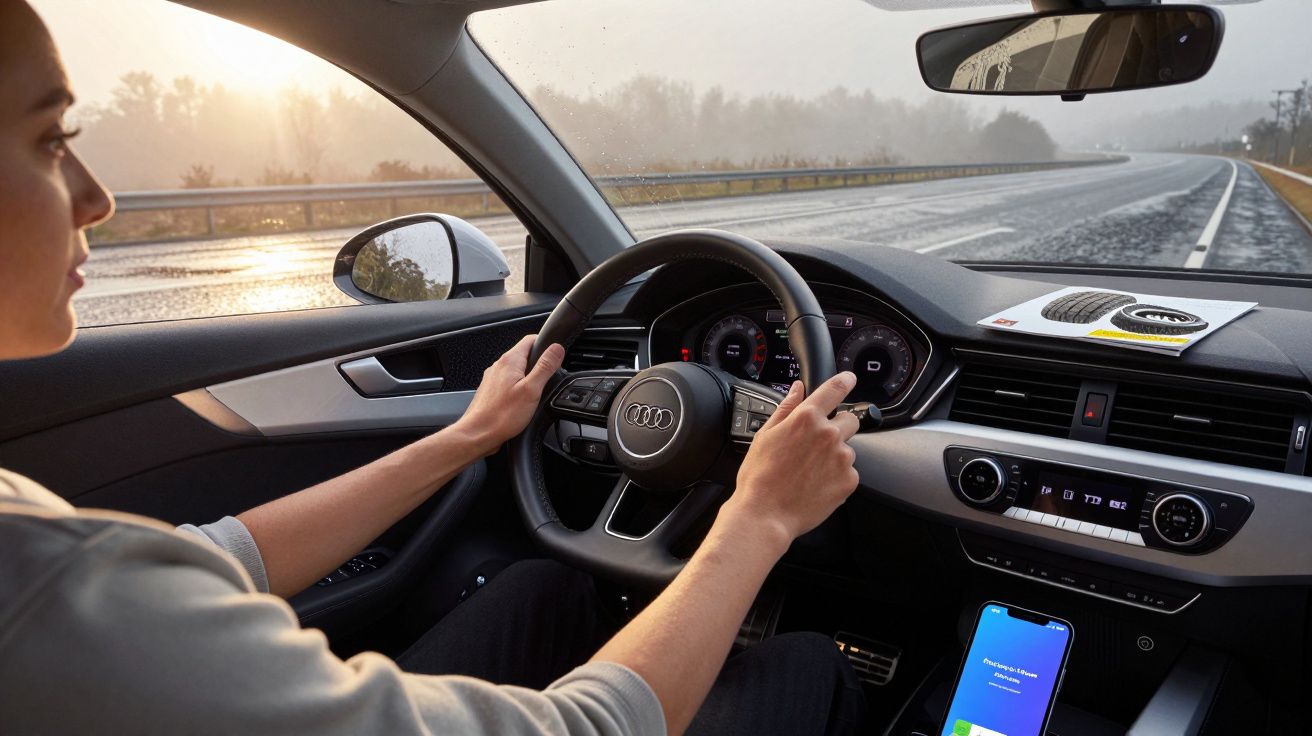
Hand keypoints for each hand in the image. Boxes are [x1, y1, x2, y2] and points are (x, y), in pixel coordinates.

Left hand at [454, 334, 564, 456]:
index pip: (531, 339)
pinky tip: (522, 403)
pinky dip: (518, 388)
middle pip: (524, 355)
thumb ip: (545, 367)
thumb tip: (557, 348)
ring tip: (536, 394)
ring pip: (516, 370)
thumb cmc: (501, 416)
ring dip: (528, 378)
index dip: (546, 344)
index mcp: (510, 361)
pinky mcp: (491, 391)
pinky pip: (509, 383)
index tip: (556, 355)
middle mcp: (499, 366)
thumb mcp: (532, 389)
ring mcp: (493, 378)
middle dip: (538, 364)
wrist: (478, 434)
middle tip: (549, 379)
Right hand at [723, 372, 860, 546]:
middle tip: (817, 445)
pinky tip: (816, 485)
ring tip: (810, 472)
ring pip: (847, 450)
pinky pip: (848, 473)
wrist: (766, 514)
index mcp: (807, 418)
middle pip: (850, 420)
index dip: (845, 381)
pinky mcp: (849, 480)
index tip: (850, 379)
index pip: (835, 390)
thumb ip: (786, 408)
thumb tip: (797, 389)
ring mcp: (842, 458)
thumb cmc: (759, 476)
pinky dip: (836, 478)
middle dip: (839, 427)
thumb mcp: (765, 435)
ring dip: (835, 456)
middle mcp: (829, 434)